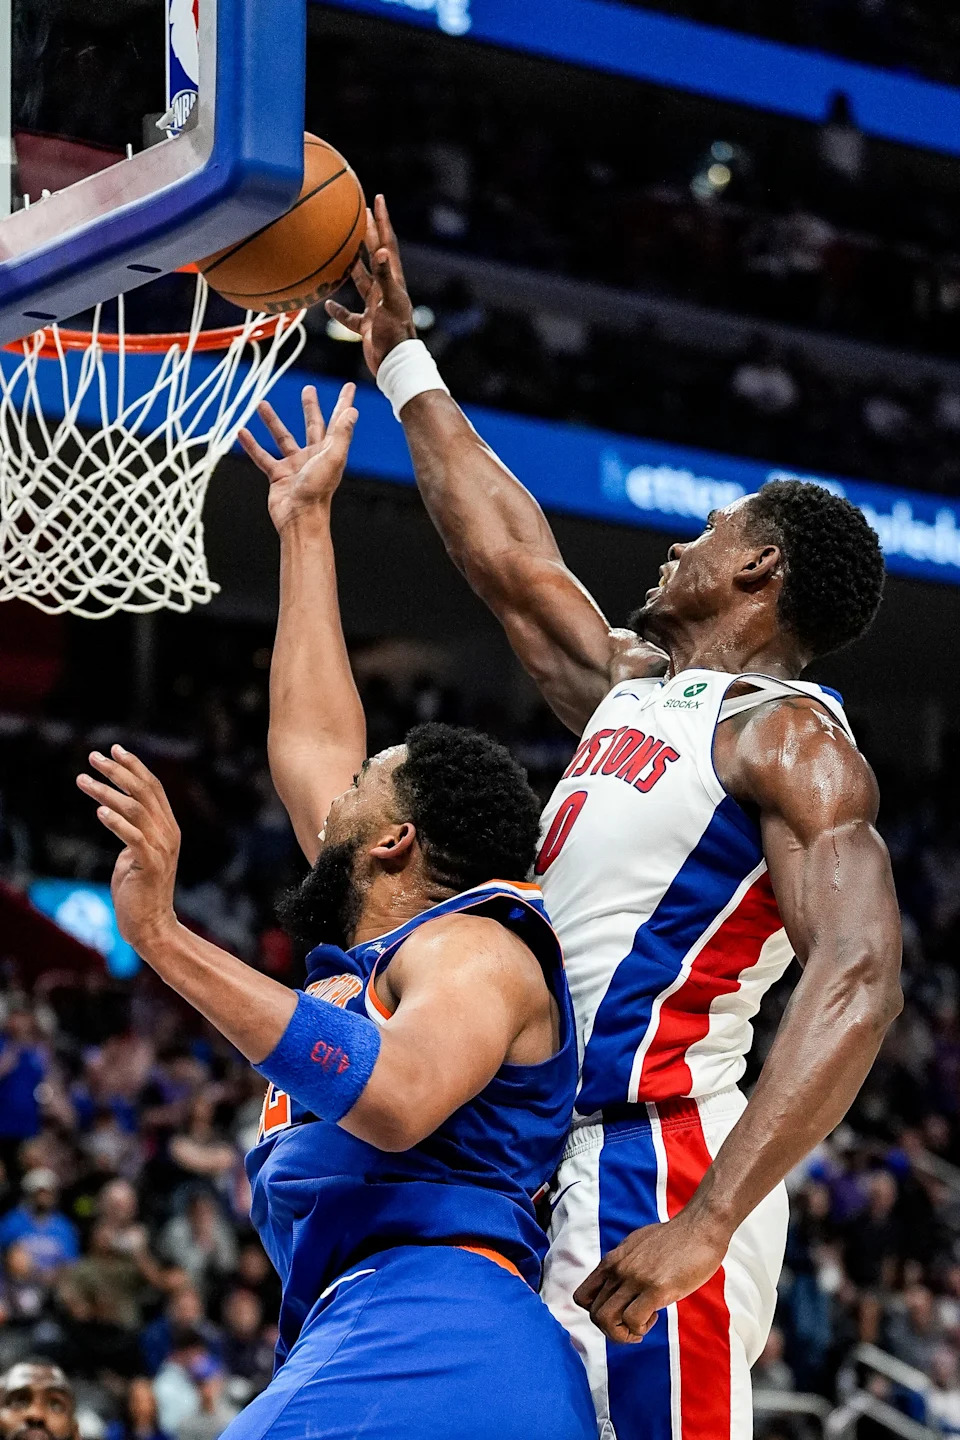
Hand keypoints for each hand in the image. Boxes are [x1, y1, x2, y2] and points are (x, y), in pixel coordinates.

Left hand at [76, 746, 180, 954]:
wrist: (151, 924)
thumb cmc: (139, 889)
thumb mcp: (138, 852)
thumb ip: (134, 830)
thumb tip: (114, 810)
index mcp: (168, 827)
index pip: (153, 787)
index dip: (134, 766)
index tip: (114, 749)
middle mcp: (169, 833)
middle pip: (144, 791)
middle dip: (117, 770)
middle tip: (93, 757)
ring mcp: (162, 848)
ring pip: (136, 809)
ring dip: (107, 792)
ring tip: (83, 780)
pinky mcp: (150, 864)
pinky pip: (133, 837)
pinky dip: (116, 822)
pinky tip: (99, 811)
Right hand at [238, 382, 358, 534]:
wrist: (299, 518)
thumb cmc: (318, 491)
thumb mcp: (332, 458)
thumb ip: (342, 435)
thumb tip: (352, 411)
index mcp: (329, 450)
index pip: (338, 421)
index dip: (344, 404)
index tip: (349, 387)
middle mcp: (313, 456)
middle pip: (312, 425)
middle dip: (310, 407)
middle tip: (308, 389)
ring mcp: (295, 465)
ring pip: (282, 437)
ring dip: (272, 421)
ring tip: (260, 403)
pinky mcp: (278, 476)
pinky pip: (262, 456)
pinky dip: (252, 445)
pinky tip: (241, 432)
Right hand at [325, 194, 416, 378]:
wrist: (394, 365)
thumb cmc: (395, 334)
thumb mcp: (389, 303)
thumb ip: (385, 277)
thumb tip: (380, 250)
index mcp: (393, 282)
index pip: (387, 244)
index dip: (383, 221)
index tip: (378, 198)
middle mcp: (385, 292)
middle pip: (375, 256)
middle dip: (369, 234)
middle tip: (361, 212)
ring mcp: (376, 308)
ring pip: (362, 282)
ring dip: (353, 266)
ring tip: (343, 248)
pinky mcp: (368, 326)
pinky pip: (350, 315)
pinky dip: (339, 310)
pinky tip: (328, 305)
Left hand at [574, 1210, 728, 1343]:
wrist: (700, 1227)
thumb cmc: (675, 1238)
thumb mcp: (638, 1246)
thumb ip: (625, 1264)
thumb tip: (621, 1283)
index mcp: (612, 1260)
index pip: (582, 1298)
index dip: (597, 1313)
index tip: (618, 1312)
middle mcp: (618, 1269)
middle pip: (595, 1315)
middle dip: (613, 1330)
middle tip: (634, 1326)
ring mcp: (635, 1278)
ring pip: (606, 1320)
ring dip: (623, 1334)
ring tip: (643, 1324)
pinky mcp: (656, 1288)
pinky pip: (633, 1321)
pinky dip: (641, 1328)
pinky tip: (655, 1316)